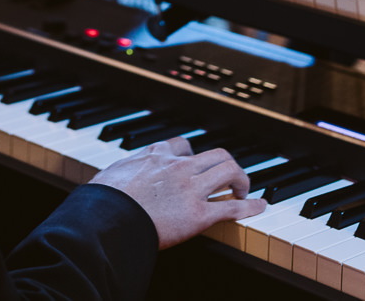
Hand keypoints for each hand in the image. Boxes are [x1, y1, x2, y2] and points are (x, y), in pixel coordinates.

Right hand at [89, 137, 266, 248]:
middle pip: (216, 154)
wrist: (108, 218)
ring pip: (229, 171)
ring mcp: (191, 189)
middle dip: (227, 164)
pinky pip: (233, 207)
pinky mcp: (199, 214)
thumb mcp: (111, 174)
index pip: (182, 145)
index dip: (193, 154)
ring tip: (243, 190)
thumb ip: (123, 172)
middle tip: (230, 177)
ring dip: (242, 179)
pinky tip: (260, 206)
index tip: (196, 162)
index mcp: (156, 156)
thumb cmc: (104, 199)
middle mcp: (178, 167)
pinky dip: (251, 206)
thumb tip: (114, 177)